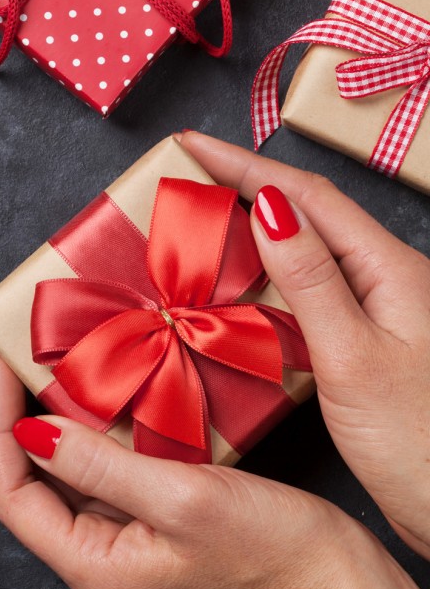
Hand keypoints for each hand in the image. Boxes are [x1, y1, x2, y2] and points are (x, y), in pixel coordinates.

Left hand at [0, 339, 429, 588]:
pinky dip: (75, 428)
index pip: (11, 492)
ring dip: (31, 417)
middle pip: (22, 481)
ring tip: (14, 363)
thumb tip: (30, 432)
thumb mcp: (181, 499)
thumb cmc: (271, 551)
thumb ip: (101, 466)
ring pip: (54, 472)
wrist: (334, 583)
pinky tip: (73, 392)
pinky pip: (92, 469)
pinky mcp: (142, 519)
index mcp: (90, 563)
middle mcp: (92, 555)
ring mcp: (116, 537)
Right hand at [179, 132, 429, 559]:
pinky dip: (261, 285)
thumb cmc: (418, 442)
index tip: (189, 146)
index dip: (244, 164)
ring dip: (248, 235)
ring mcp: (375, 315)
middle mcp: (384, 282)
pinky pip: (304, 297)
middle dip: (242, 188)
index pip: (305, 196)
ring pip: (303, 255)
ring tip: (196, 230)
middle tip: (183, 184)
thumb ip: (310, 281)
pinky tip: (233, 297)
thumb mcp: (354, 355)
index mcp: (389, 270)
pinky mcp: (362, 348)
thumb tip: (266, 208)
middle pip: (304, 215)